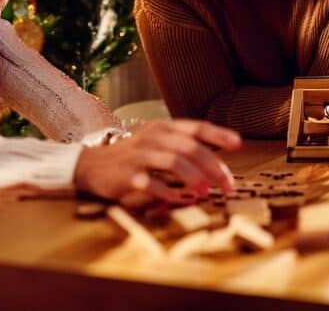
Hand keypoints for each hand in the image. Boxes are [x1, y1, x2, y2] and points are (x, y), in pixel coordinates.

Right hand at [73, 119, 240, 202]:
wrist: (90, 165)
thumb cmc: (131, 156)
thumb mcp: (157, 143)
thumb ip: (182, 147)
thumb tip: (216, 162)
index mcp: (163, 128)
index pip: (196, 127)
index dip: (218, 134)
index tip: (238, 144)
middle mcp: (153, 137)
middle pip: (189, 147)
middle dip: (213, 166)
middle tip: (227, 185)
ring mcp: (139, 155)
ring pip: (173, 161)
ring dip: (193, 177)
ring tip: (205, 192)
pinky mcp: (127, 175)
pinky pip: (151, 183)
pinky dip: (168, 192)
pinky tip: (179, 200)